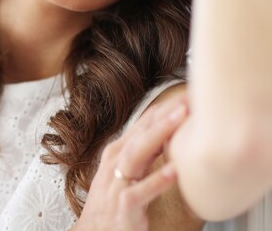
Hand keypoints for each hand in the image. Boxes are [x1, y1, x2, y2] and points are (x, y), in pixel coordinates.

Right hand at [71, 95, 188, 230]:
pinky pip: (141, 192)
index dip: (164, 109)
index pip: (142, 124)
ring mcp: (118, 183)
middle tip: (187, 100)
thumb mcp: (126, 171)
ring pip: (138, 154)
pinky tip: (175, 172)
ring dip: (159, 135)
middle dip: (164, 115)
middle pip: (141, 134)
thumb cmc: (113, 200)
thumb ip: (144, 151)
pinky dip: (157, 181)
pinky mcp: (124, 206)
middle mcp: (115, 163)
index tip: (186, 95)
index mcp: (117, 152)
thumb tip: (168, 130)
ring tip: (180, 121)